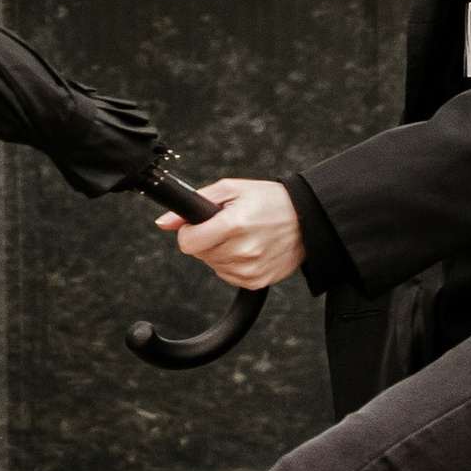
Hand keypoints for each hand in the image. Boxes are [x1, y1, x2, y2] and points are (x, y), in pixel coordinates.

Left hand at [157, 177, 305, 290]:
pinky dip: (233, 264)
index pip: (188, 243)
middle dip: (207, 239)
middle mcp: (242, 250)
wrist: (306, 219)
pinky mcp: (257, 281)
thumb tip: (164, 221)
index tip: (200, 225)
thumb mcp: (231, 189)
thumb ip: (196, 202)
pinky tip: (249, 249)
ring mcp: (250, 269)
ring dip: (220, 252)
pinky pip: (228, 276)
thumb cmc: (270, 200)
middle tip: (229, 226)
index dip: (190, 232)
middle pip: (200, 254)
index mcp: (234, 224)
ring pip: (213, 265)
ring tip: (243, 235)